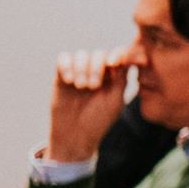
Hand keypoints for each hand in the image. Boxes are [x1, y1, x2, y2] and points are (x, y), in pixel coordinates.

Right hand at [48, 49, 131, 163]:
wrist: (75, 133)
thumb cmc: (99, 119)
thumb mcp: (115, 100)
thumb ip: (121, 79)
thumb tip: (127, 58)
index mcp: (114, 77)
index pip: (118, 56)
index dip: (117, 55)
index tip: (113, 64)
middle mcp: (97, 72)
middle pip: (99, 54)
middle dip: (96, 67)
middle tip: (93, 86)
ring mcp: (79, 72)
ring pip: (81, 54)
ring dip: (82, 68)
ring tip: (81, 87)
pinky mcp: (62, 75)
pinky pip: (63, 58)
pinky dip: (66, 65)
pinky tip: (69, 80)